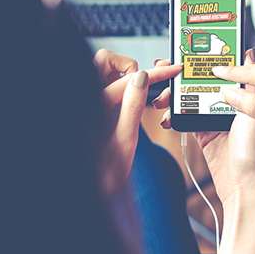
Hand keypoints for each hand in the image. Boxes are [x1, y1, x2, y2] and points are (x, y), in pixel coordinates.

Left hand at [93, 49, 182, 197]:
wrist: (89, 192)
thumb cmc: (104, 174)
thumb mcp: (126, 140)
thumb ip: (132, 106)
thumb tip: (142, 78)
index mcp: (94, 106)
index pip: (128, 79)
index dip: (153, 74)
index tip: (171, 70)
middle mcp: (85, 99)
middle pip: (105, 61)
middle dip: (128, 67)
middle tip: (143, 85)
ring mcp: (83, 103)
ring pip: (100, 70)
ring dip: (120, 75)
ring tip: (134, 94)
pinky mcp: (86, 109)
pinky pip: (99, 85)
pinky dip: (114, 85)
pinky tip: (124, 101)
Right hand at [153, 50, 254, 205]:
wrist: (243, 187)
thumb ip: (251, 84)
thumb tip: (250, 54)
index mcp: (245, 96)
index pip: (224, 70)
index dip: (206, 59)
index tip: (189, 50)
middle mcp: (230, 104)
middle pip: (201, 82)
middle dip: (182, 76)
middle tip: (165, 71)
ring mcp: (214, 118)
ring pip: (190, 98)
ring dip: (174, 96)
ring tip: (163, 98)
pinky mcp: (203, 133)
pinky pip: (185, 118)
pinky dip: (173, 115)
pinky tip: (167, 116)